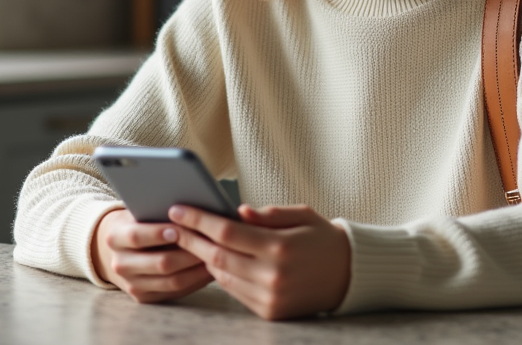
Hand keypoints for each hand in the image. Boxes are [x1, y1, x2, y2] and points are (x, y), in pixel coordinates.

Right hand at [90, 208, 213, 302]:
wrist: (121, 247)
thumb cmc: (139, 221)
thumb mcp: (140, 211)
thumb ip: (156, 209)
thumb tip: (189, 209)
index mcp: (115, 238)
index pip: (136, 237)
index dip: (159, 233)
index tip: (180, 227)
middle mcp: (120, 264)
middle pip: (160, 263)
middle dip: (188, 253)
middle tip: (210, 243)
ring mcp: (131, 284)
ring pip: (171, 281)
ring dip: (197, 269)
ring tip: (215, 256)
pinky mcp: (144, 297)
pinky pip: (175, 292)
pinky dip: (195, 281)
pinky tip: (209, 270)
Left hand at [170, 203, 350, 320]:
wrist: (348, 275)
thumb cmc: (322, 238)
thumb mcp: (301, 214)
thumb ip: (268, 214)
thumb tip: (237, 212)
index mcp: (280, 247)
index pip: (227, 232)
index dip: (198, 220)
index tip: (179, 209)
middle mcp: (272, 275)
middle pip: (217, 255)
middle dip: (191, 239)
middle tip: (173, 225)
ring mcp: (269, 297)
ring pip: (222, 275)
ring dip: (203, 257)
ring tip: (190, 240)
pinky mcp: (269, 312)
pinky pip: (235, 291)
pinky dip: (222, 274)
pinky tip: (215, 259)